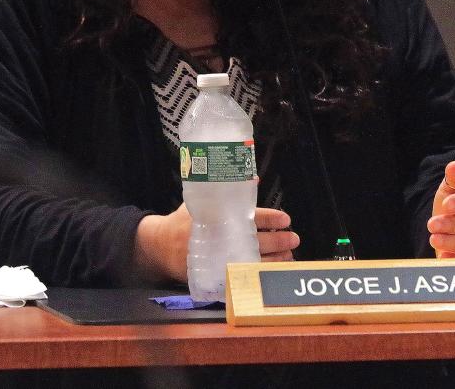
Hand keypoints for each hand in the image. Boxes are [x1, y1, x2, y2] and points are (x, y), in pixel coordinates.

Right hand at [134, 204, 299, 282]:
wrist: (161, 245)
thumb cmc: (184, 221)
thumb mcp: (203, 201)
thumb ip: (228, 192)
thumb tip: (254, 178)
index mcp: (221, 219)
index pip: (252, 218)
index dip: (272, 219)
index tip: (286, 219)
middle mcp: (223, 240)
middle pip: (259, 241)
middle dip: (280, 241)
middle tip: (293, 238)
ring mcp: (220, 260)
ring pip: (256, 261)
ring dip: (276, 258)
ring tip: (289, 255)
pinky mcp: (217, 275)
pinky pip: (244, 276)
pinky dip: (260, 273)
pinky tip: (271, 271)